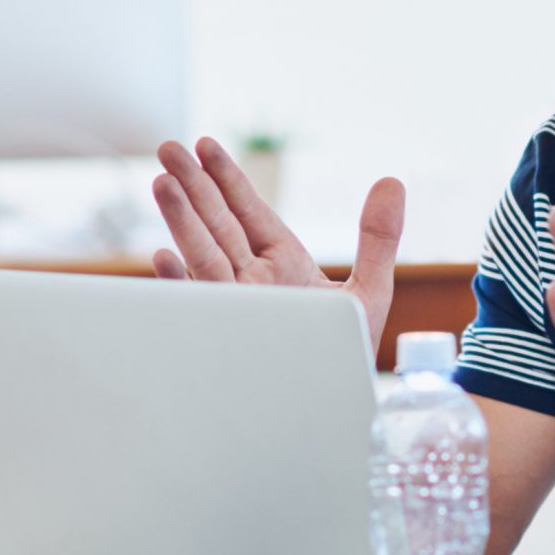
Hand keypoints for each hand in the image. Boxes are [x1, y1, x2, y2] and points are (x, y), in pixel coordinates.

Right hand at [149, 137, 405, 352]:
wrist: (334, 409)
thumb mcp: (370, 292)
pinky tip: (164, 258)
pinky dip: (181, 284)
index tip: (205, 145)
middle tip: (169, 148)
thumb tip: (394, 180)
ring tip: (161, 182)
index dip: (227, 178)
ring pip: (203, 257)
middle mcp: (251, 282)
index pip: (247, 212)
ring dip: (181, 221)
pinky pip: (198, 309)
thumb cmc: (345, 353)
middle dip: (193, 187)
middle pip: (217, 225)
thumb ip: (379, 238)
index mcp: (281, 263)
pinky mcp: (223, 340)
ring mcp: (234, 309)